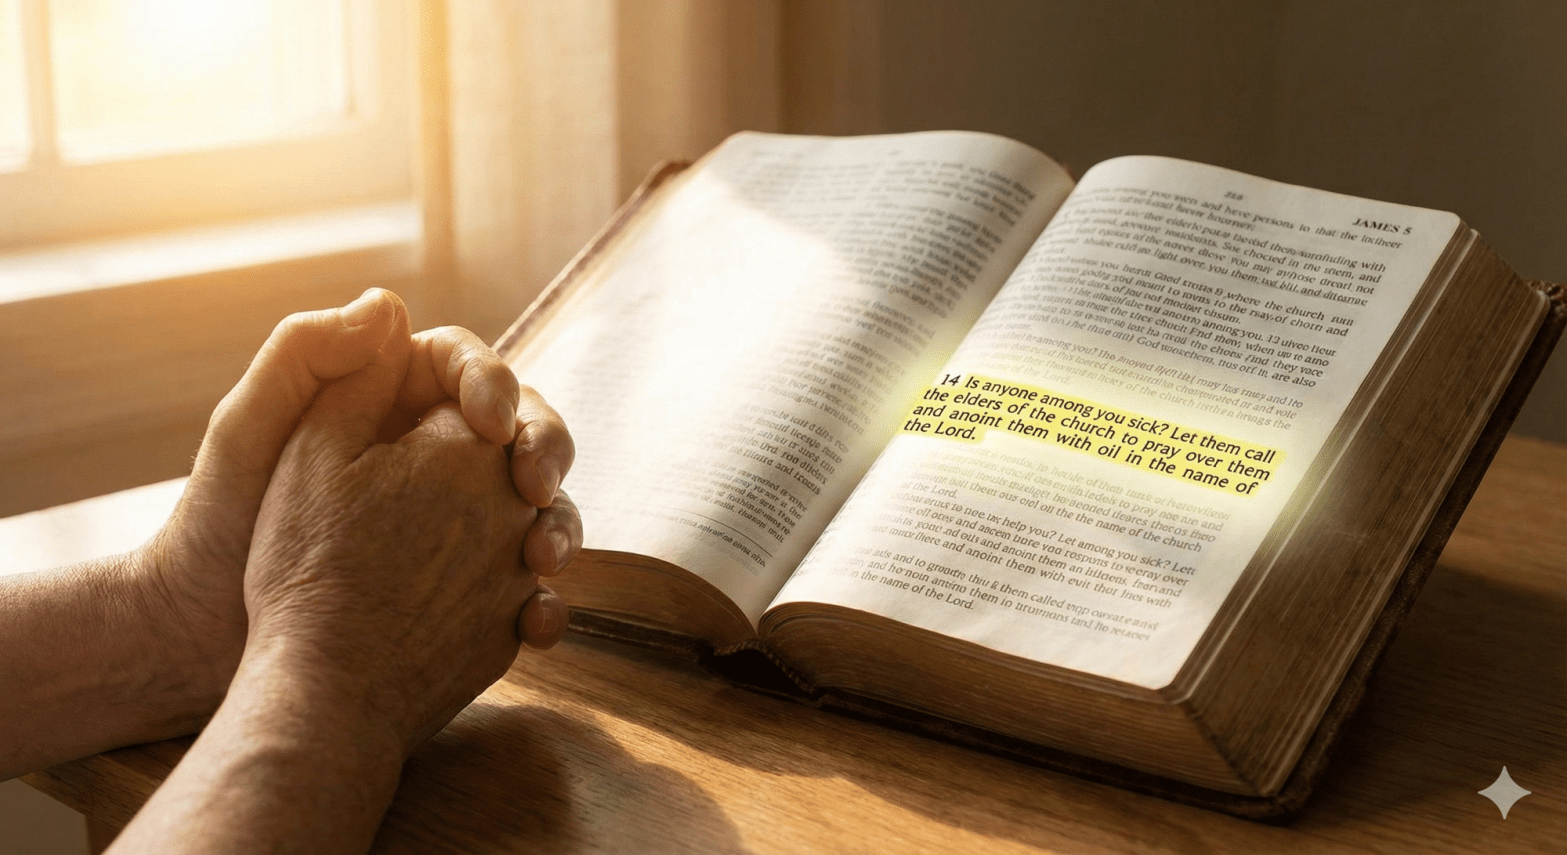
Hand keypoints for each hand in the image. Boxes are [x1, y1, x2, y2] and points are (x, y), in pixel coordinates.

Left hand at [135, 290, 577, 714]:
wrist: (204, 634)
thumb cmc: (217, 525)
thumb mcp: (249, 430)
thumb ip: (305, 356)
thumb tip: (390, 303)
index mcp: (390, 402)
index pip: (465, 368)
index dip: (493, 385)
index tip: (491, 425)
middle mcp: (433, 454)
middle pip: (522, 431)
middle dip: (545, 451)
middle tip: (535, 489)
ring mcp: (458, 520)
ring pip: (536, 505)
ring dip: (559, 524)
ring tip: (545, 558)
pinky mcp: (469, 582)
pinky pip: (524, 581)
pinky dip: (543, 597)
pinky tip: (536, 615)